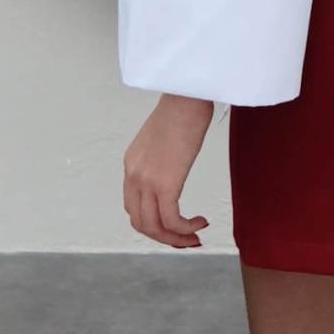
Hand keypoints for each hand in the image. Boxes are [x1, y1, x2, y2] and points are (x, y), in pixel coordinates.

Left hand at [123, 93, 214, 247]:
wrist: (187, 94)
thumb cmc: (183, 107)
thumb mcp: (163, 137)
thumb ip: (161, 156)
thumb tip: (174, 167)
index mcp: (132, 164)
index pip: (134, 206)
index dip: (153, 222)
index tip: (174, 226)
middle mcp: (134, 176)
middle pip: (141, 223)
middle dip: (165, 237)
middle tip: (187, 239)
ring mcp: (147, 181)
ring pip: (155, 227)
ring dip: (176, 238)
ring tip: (196, 237)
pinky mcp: (165, 182)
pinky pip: (171, 220)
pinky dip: (186, 228)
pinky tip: (201, 222)